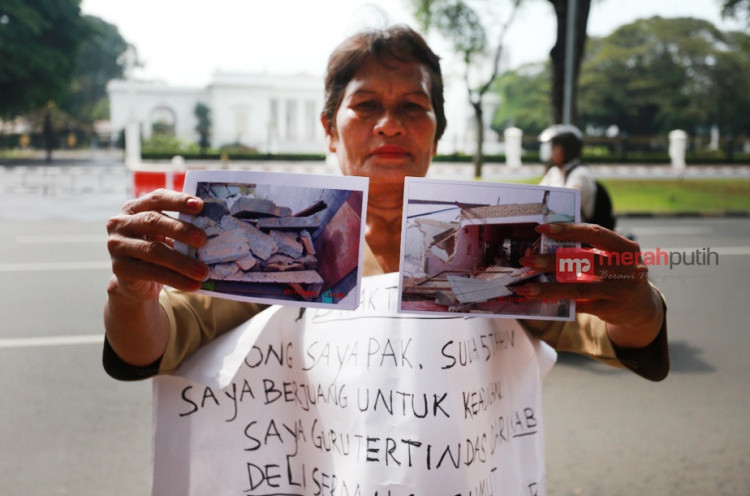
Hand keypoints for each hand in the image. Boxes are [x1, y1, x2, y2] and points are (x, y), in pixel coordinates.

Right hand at [106, 189, 209, 301]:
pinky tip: (193, 285)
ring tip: (204, 272)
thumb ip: (181, 228)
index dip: (178, 200)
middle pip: (153, 221)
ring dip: (182, 262)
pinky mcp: (120, 269)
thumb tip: (214, 231)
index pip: (157, 198)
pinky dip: (176, 279)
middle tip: (203, 239)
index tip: (200, 205)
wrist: (135, 282)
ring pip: (153, 250)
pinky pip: (151, 273)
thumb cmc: (157, 250)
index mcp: (135, 208)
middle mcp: (121, 223)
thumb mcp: (166, 236)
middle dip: (181, 230)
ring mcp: (117, 246)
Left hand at [516, 223, 664, 348]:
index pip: (595, 233)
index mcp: (627, 248)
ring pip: (578, 288)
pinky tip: (540, 299)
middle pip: (584, 261)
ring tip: (525, 287)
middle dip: (551, 261)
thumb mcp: (612, 258)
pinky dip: (559, 301)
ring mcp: (620, 291)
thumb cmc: (617, 274)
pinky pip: (579, 305)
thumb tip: (543, 248)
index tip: (542, 228)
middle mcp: (628, 269)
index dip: (568, 229)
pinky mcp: (611, 310)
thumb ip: (587, 251)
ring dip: (548, 288)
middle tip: (526, 260)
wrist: (641, 306)